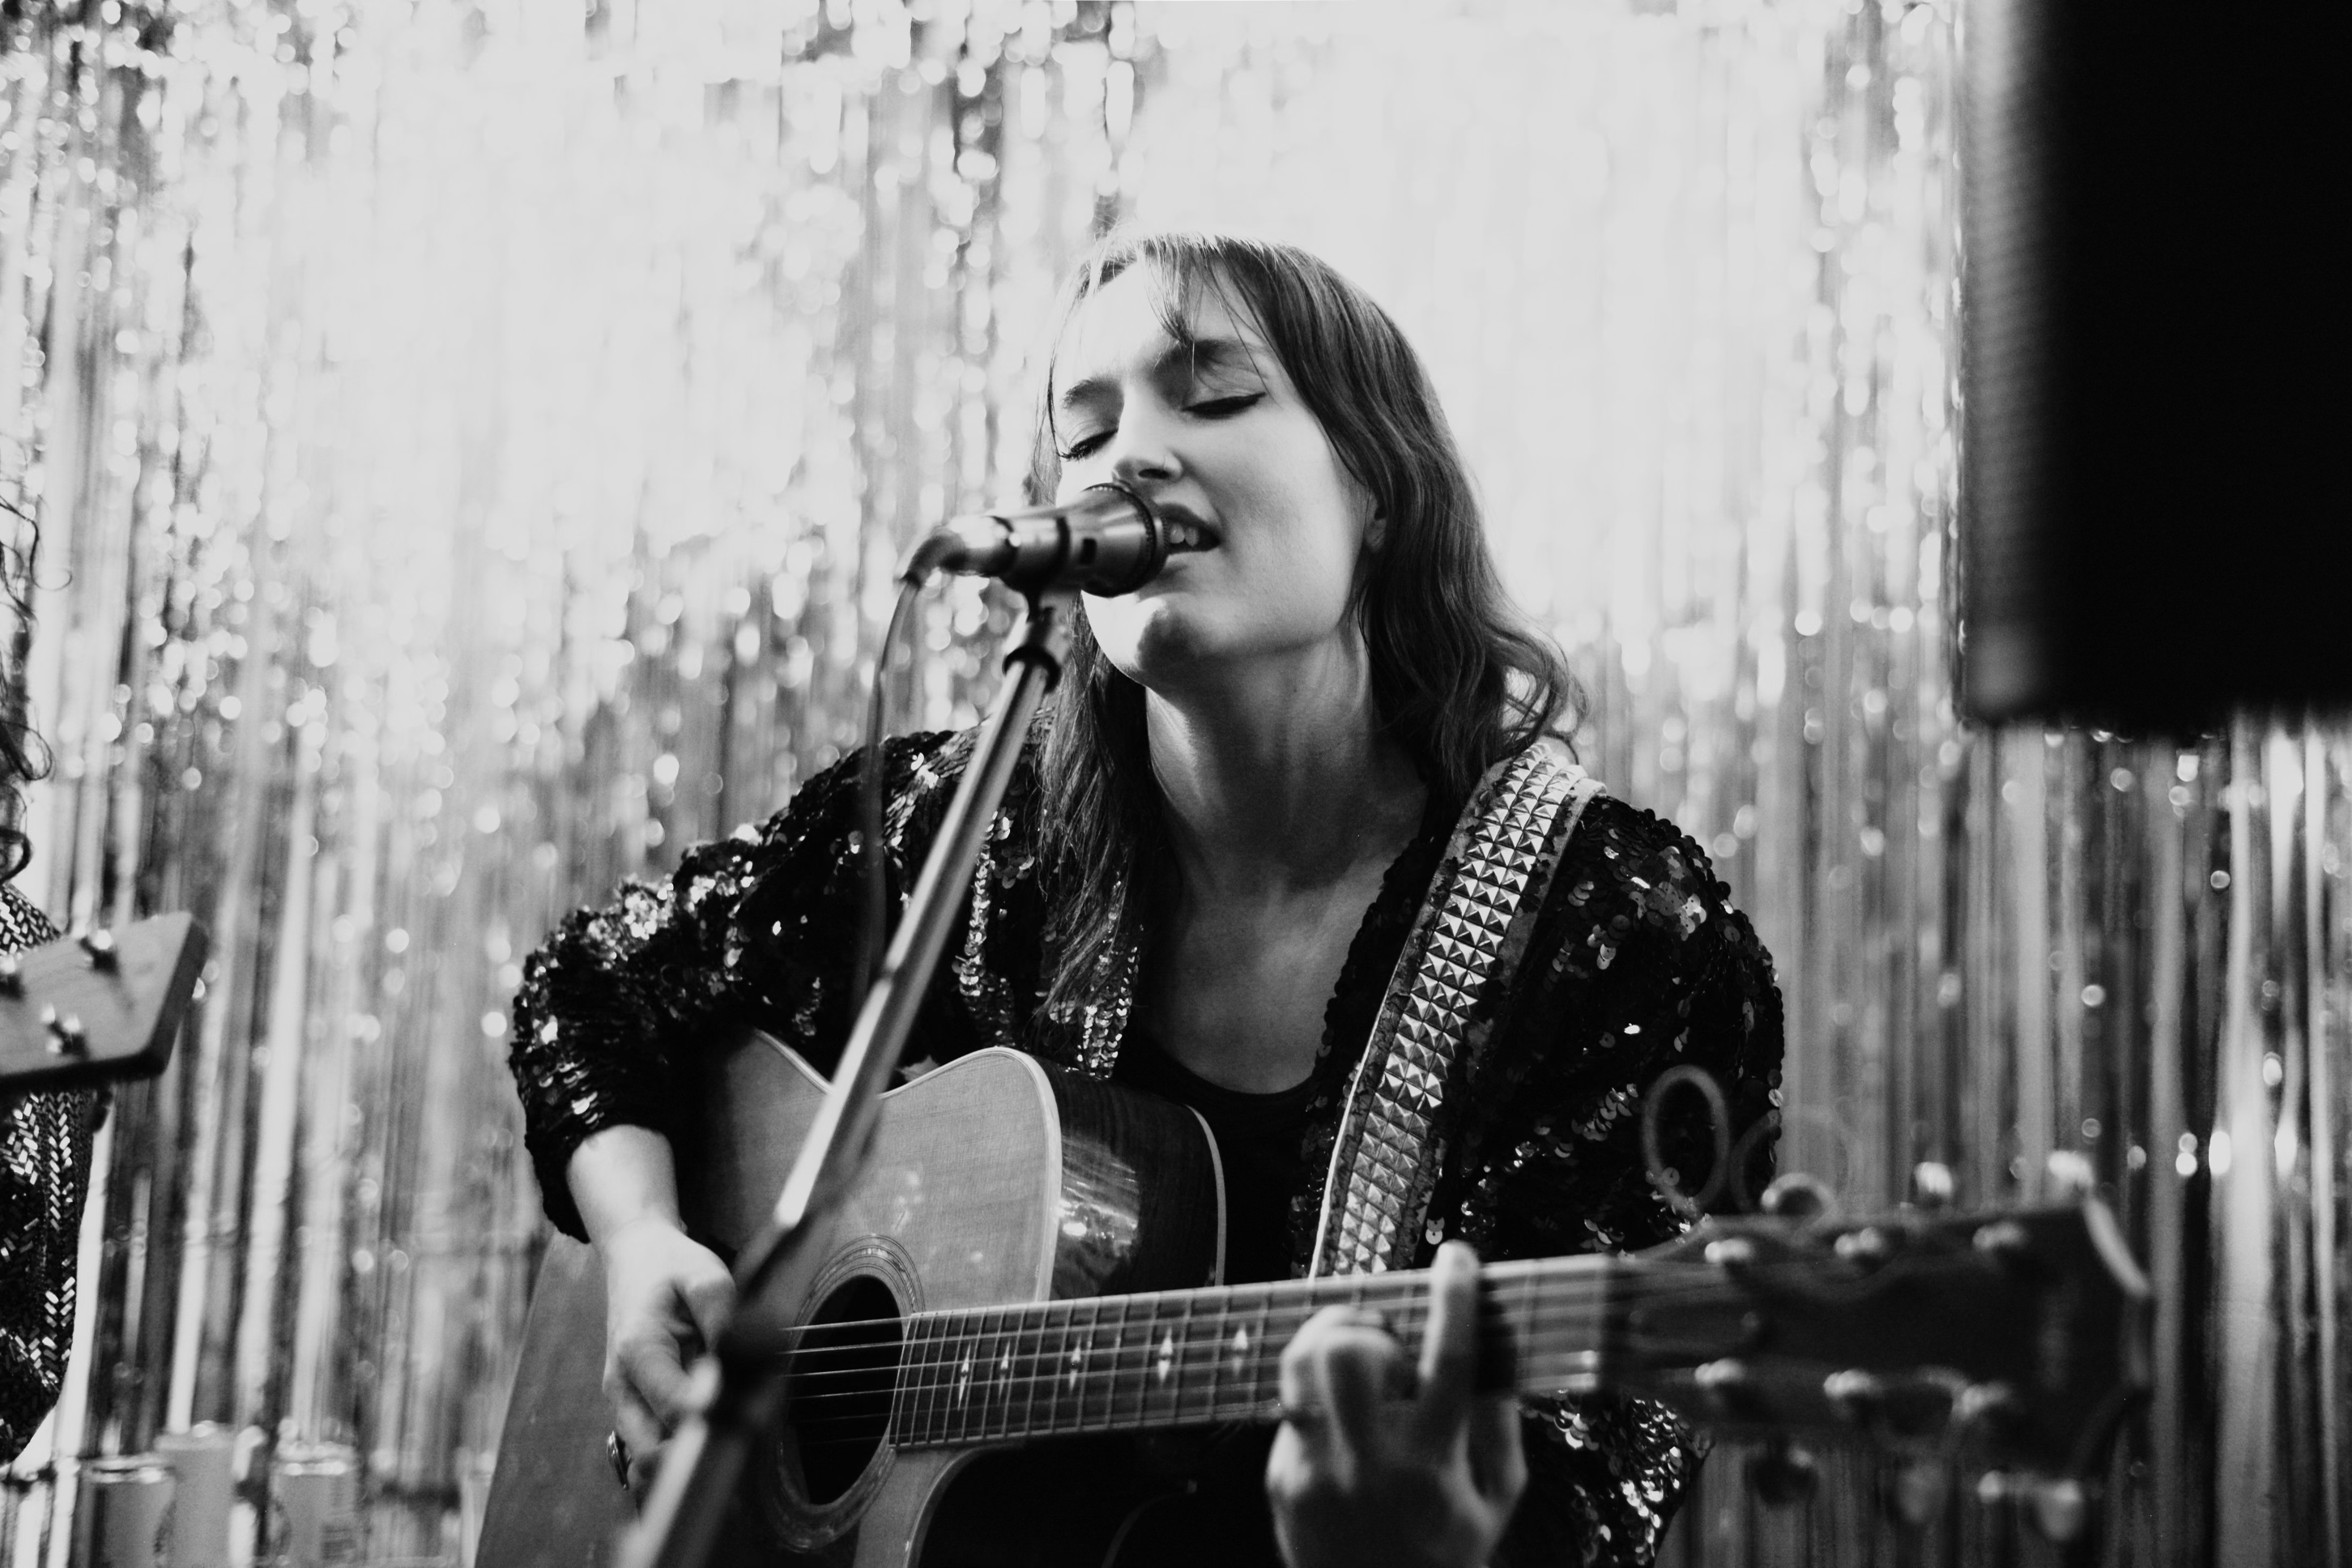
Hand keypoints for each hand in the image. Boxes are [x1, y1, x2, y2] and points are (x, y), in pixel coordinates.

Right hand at [598, 1214, 734, 1484]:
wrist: (635, 1258)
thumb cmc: (670, 1267)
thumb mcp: (704, 1276)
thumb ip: (723, 1317)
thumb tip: (745, 1356)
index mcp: (639, 1350)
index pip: (673, 1406)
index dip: (716, 1419)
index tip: (756, 1419)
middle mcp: (623, 1387)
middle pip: (652, 1450)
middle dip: (699, 1455)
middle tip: (749, 1438)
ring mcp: (625, 1403)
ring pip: (649, 1459)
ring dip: (690, 1458)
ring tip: (739, 1436)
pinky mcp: (636, 1411)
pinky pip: (654, 1448)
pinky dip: (682, 1452)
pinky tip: (719, 1433)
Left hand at [1267, 1242, 1527, 1567]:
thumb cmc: (1444, 1556)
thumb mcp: (1495, 1499)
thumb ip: (1499, 1424)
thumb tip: (1493, 1351)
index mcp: (1433, 1464)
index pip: (1448, 1361)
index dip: (1455, 1298)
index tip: (1459, 1258)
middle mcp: (1370, 1463)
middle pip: (1351, 1350)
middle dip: (1369, 1322)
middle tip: (1389, 1335)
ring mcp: (1317, 1469)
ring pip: (1301, 1363)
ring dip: (1331, 1338)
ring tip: (1360, 1352)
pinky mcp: (1281, 1476)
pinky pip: (1291, 1404)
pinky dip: (1320, 1395)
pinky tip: (1344, 1416)